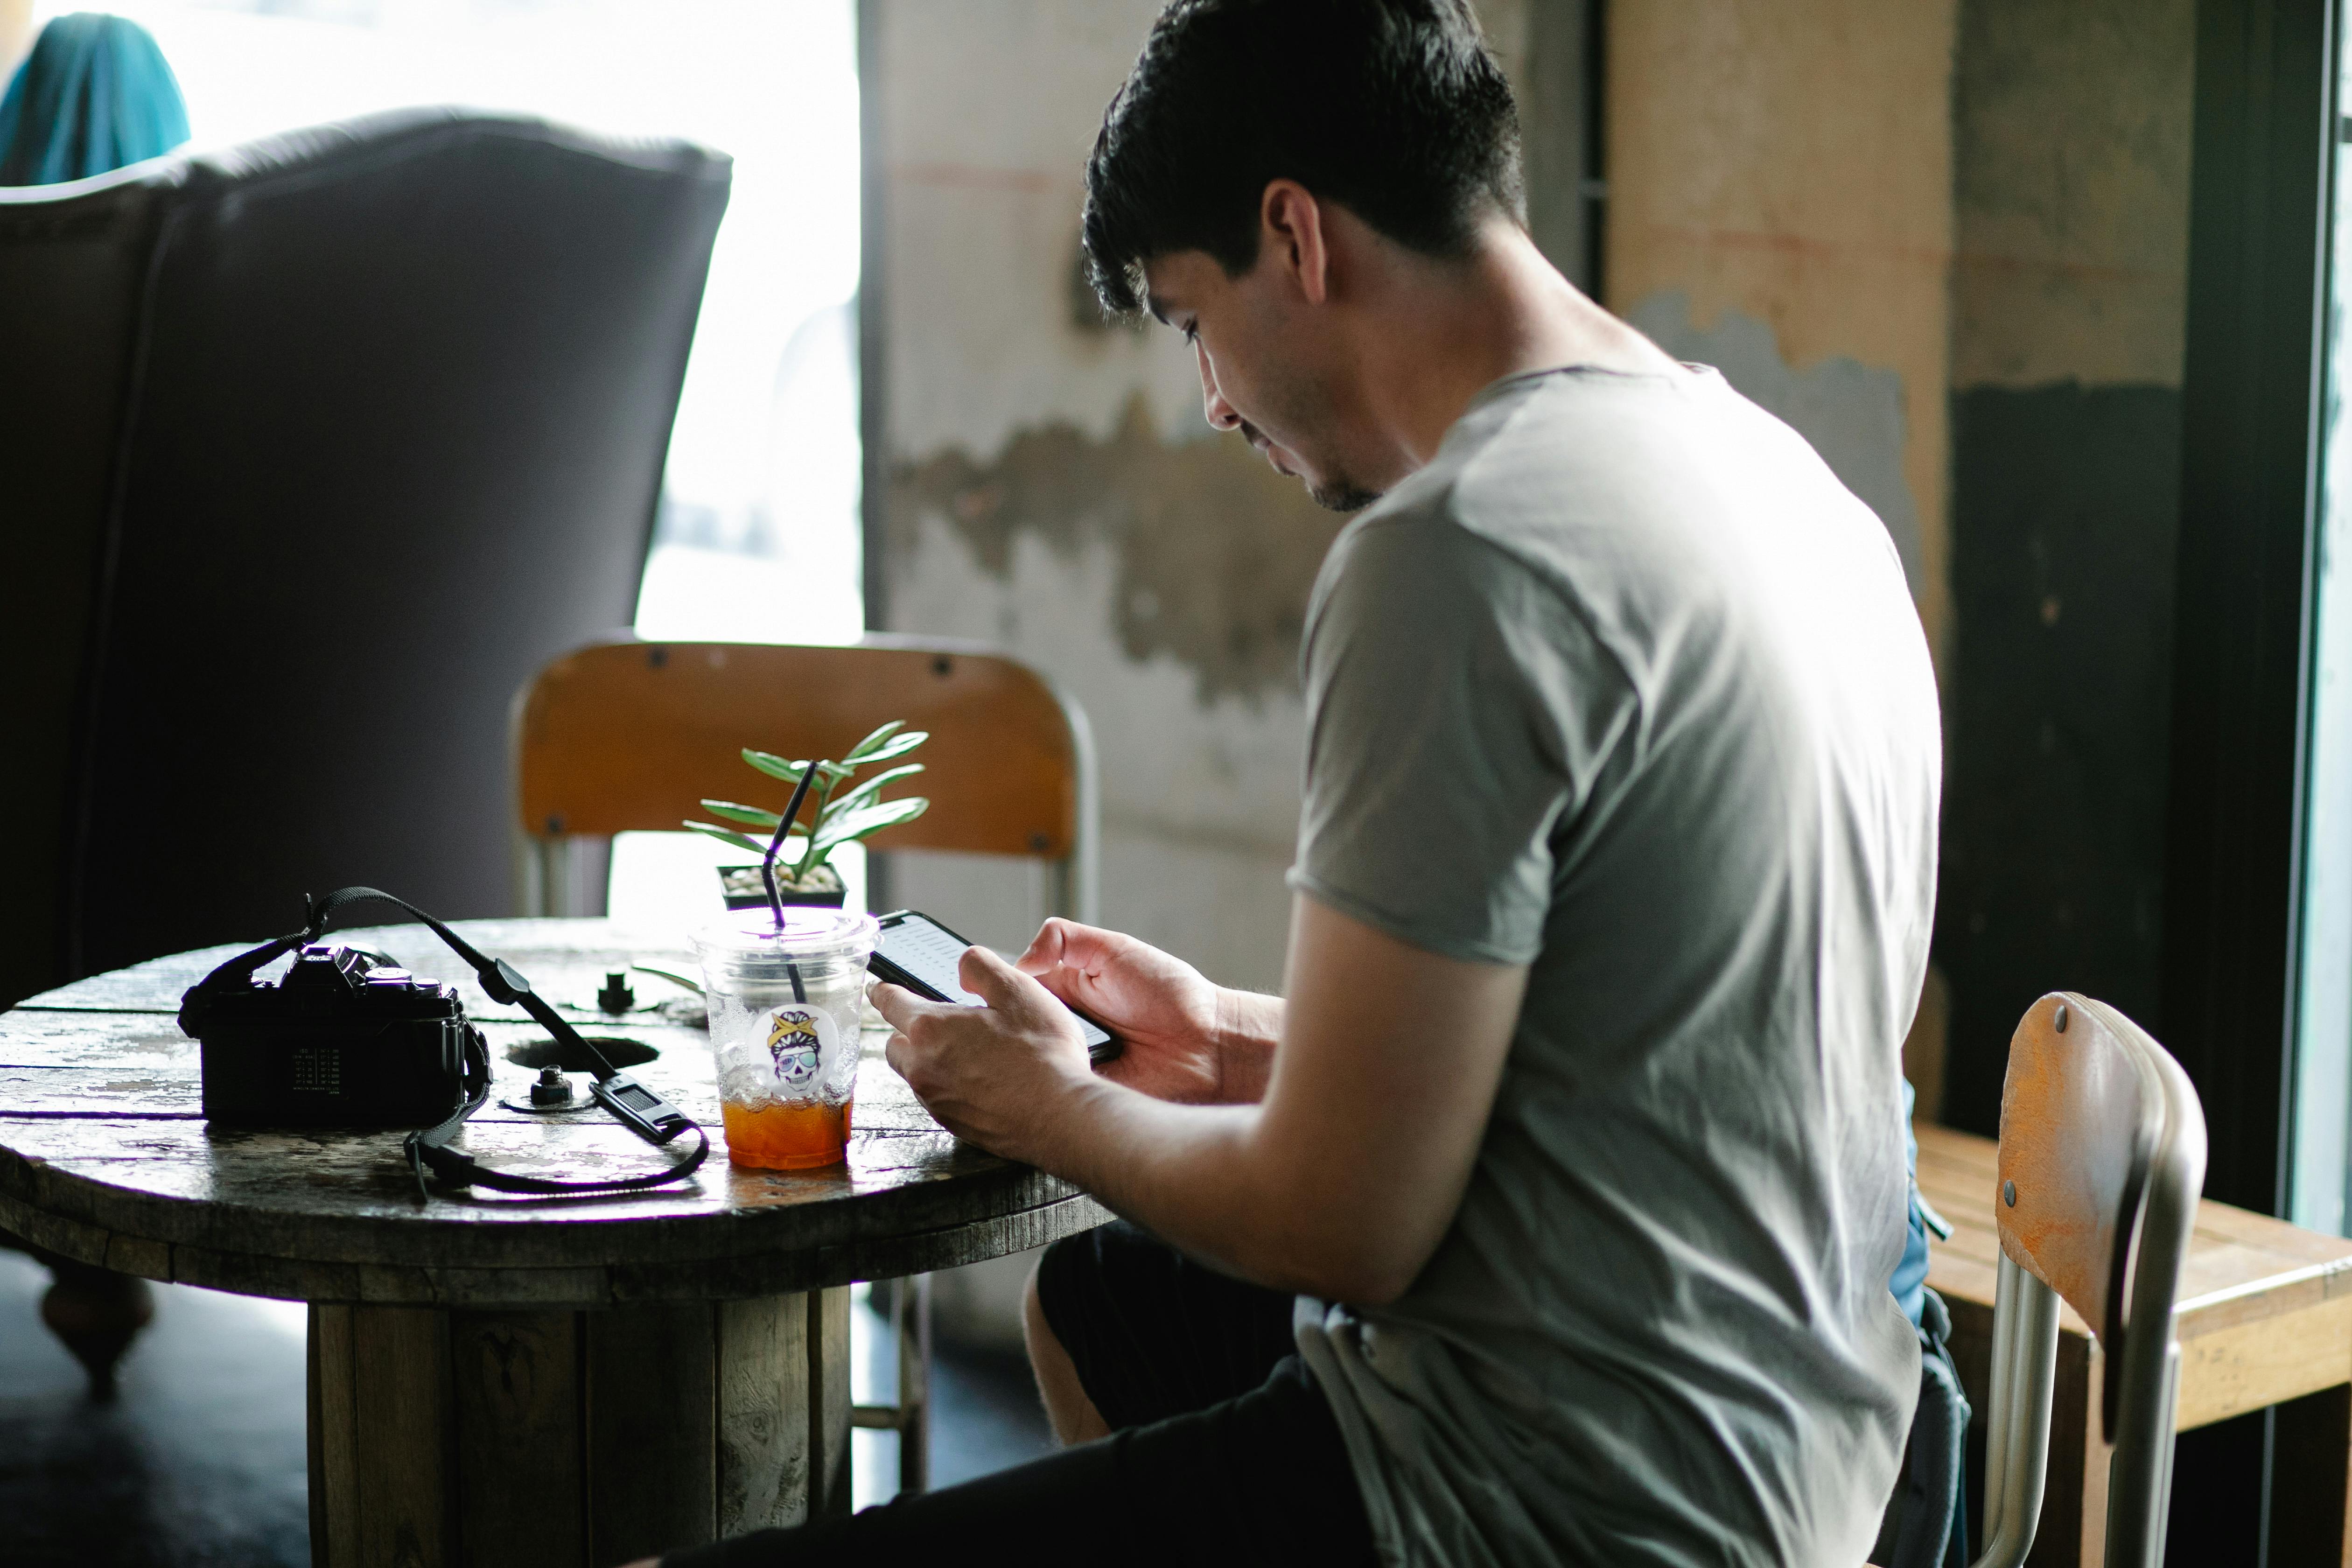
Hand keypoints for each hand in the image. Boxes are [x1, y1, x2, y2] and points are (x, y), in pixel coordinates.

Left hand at [871, 944, 1096, 1163]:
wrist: (1060, 1115)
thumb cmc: (1042, 1055)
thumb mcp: (1018, 989)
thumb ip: (982, 967)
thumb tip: (964, 965)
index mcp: (930, 1028)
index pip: (890, 1001)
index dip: (884, 990)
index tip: (880, 989)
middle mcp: (923, 1066)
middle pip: (895, 1042)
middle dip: (907, 1030)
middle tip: (937, 1023)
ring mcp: (935, 1099)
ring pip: (915, 1072)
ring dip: (927, 1059)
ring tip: (966, 1053)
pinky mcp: (952, 1123)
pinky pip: (935, 1097)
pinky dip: (948, 1085)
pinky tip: (981, 1081)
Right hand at [1015, 919, 1255, 1102]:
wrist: (1209, 1044)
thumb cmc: (1170, 993)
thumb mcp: (1114, 949)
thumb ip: (1065, 939)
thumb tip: (1021, 959)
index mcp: (1063, 990)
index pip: (1011, 990)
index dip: (994, 991)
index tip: (975, 990)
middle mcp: (1061, 1028)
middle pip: (1011, 1028)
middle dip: (1000, 1028)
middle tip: (991, 1024)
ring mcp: (1070, 1062)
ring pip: (1025, 1063)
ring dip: (1021, 1058)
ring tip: (1018, 1050)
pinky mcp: (1081, 1095)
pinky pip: (1051, 1094)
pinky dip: (1044, 1086)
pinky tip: (1041, 1077)